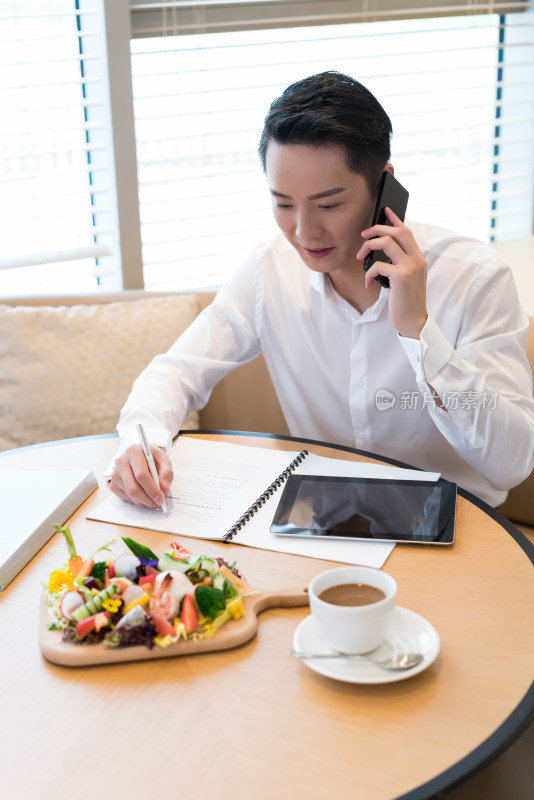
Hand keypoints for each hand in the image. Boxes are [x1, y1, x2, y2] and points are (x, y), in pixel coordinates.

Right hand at [110, 444, 172, 507]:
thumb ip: (167, 472)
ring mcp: (115, 474)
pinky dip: (138, 500)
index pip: (141, 475)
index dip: (152, 489)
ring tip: (154, 499)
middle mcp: (121, 462)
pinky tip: (144, 495)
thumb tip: (165, 488)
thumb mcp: (163, 458)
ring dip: (144, 501)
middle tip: (159, 503)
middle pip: (133, 487)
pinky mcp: (113, 484)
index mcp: (133, 451)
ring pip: (130, 494)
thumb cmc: (150, 456)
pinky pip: (126, 497)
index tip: (161, 498)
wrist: (138, 454)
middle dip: (148, 499)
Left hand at [357, 207, 427, 338]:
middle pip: (396, 231)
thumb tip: (380, 249)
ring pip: (386, 242)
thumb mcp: (405, 278)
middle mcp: (417, 259)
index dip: (395, 218)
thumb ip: (399, 263)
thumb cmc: (406, 301)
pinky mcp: (401, 276)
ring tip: (360, 256)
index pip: (407, 231)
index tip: (385, 210)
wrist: (414, 321)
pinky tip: (368, 283)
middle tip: (363, 235)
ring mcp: (410, 266)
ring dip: (368, 246)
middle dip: (376, 228)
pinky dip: (368, 273)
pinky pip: (377, 265)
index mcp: (418, 258)